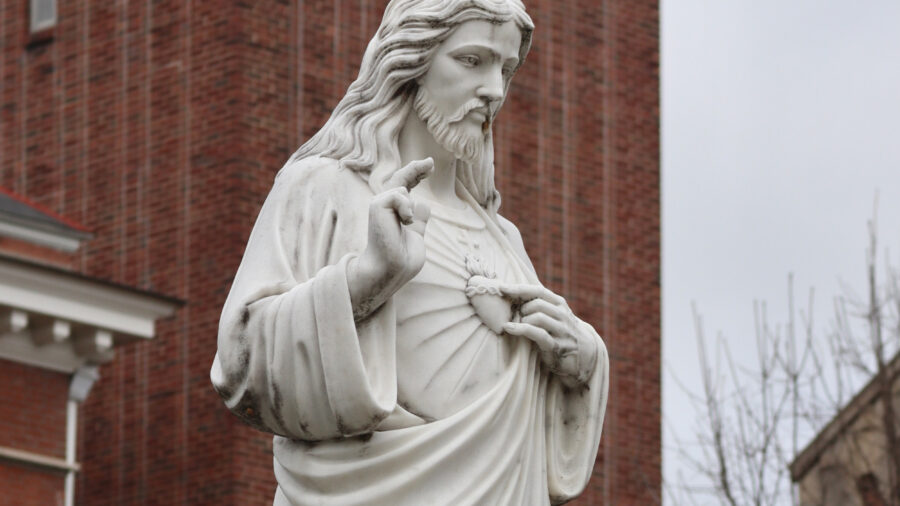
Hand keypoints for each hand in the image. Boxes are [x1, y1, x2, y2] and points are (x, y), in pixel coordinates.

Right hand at [348, 158, 433, 319]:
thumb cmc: (402, 260)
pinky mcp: (376, 206)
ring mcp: (379, 206)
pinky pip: (398, 194)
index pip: (405, 187)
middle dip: (415, 168)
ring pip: (401, 188)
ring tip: (407, 223)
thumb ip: (418, 220)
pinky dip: (405, 207)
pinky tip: (404, 221)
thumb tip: (423, 204)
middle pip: (400, 179)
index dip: (416, 174)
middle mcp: (385, 207)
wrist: (392, 271)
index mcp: (395, 213)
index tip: (429, 167)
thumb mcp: (416, 234)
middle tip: (430, 162)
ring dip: (410, 205)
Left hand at [500, 283, 596, 385]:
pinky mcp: (557, 346)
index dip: (519, 288)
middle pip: (537, 303)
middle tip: (514, 316)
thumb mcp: (554, 315)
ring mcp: (561, 330)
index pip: (538, 291)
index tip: (501, 288)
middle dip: (521, 308)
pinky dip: (521, 329)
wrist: (584, 355)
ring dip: (522, 320)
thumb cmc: (561, 332)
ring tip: (516, 325)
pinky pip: (538, 334)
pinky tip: (509, 328)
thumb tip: (513, 293)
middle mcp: (562, 315)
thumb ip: (539, 305)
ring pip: (538, 317)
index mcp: (559, 304)